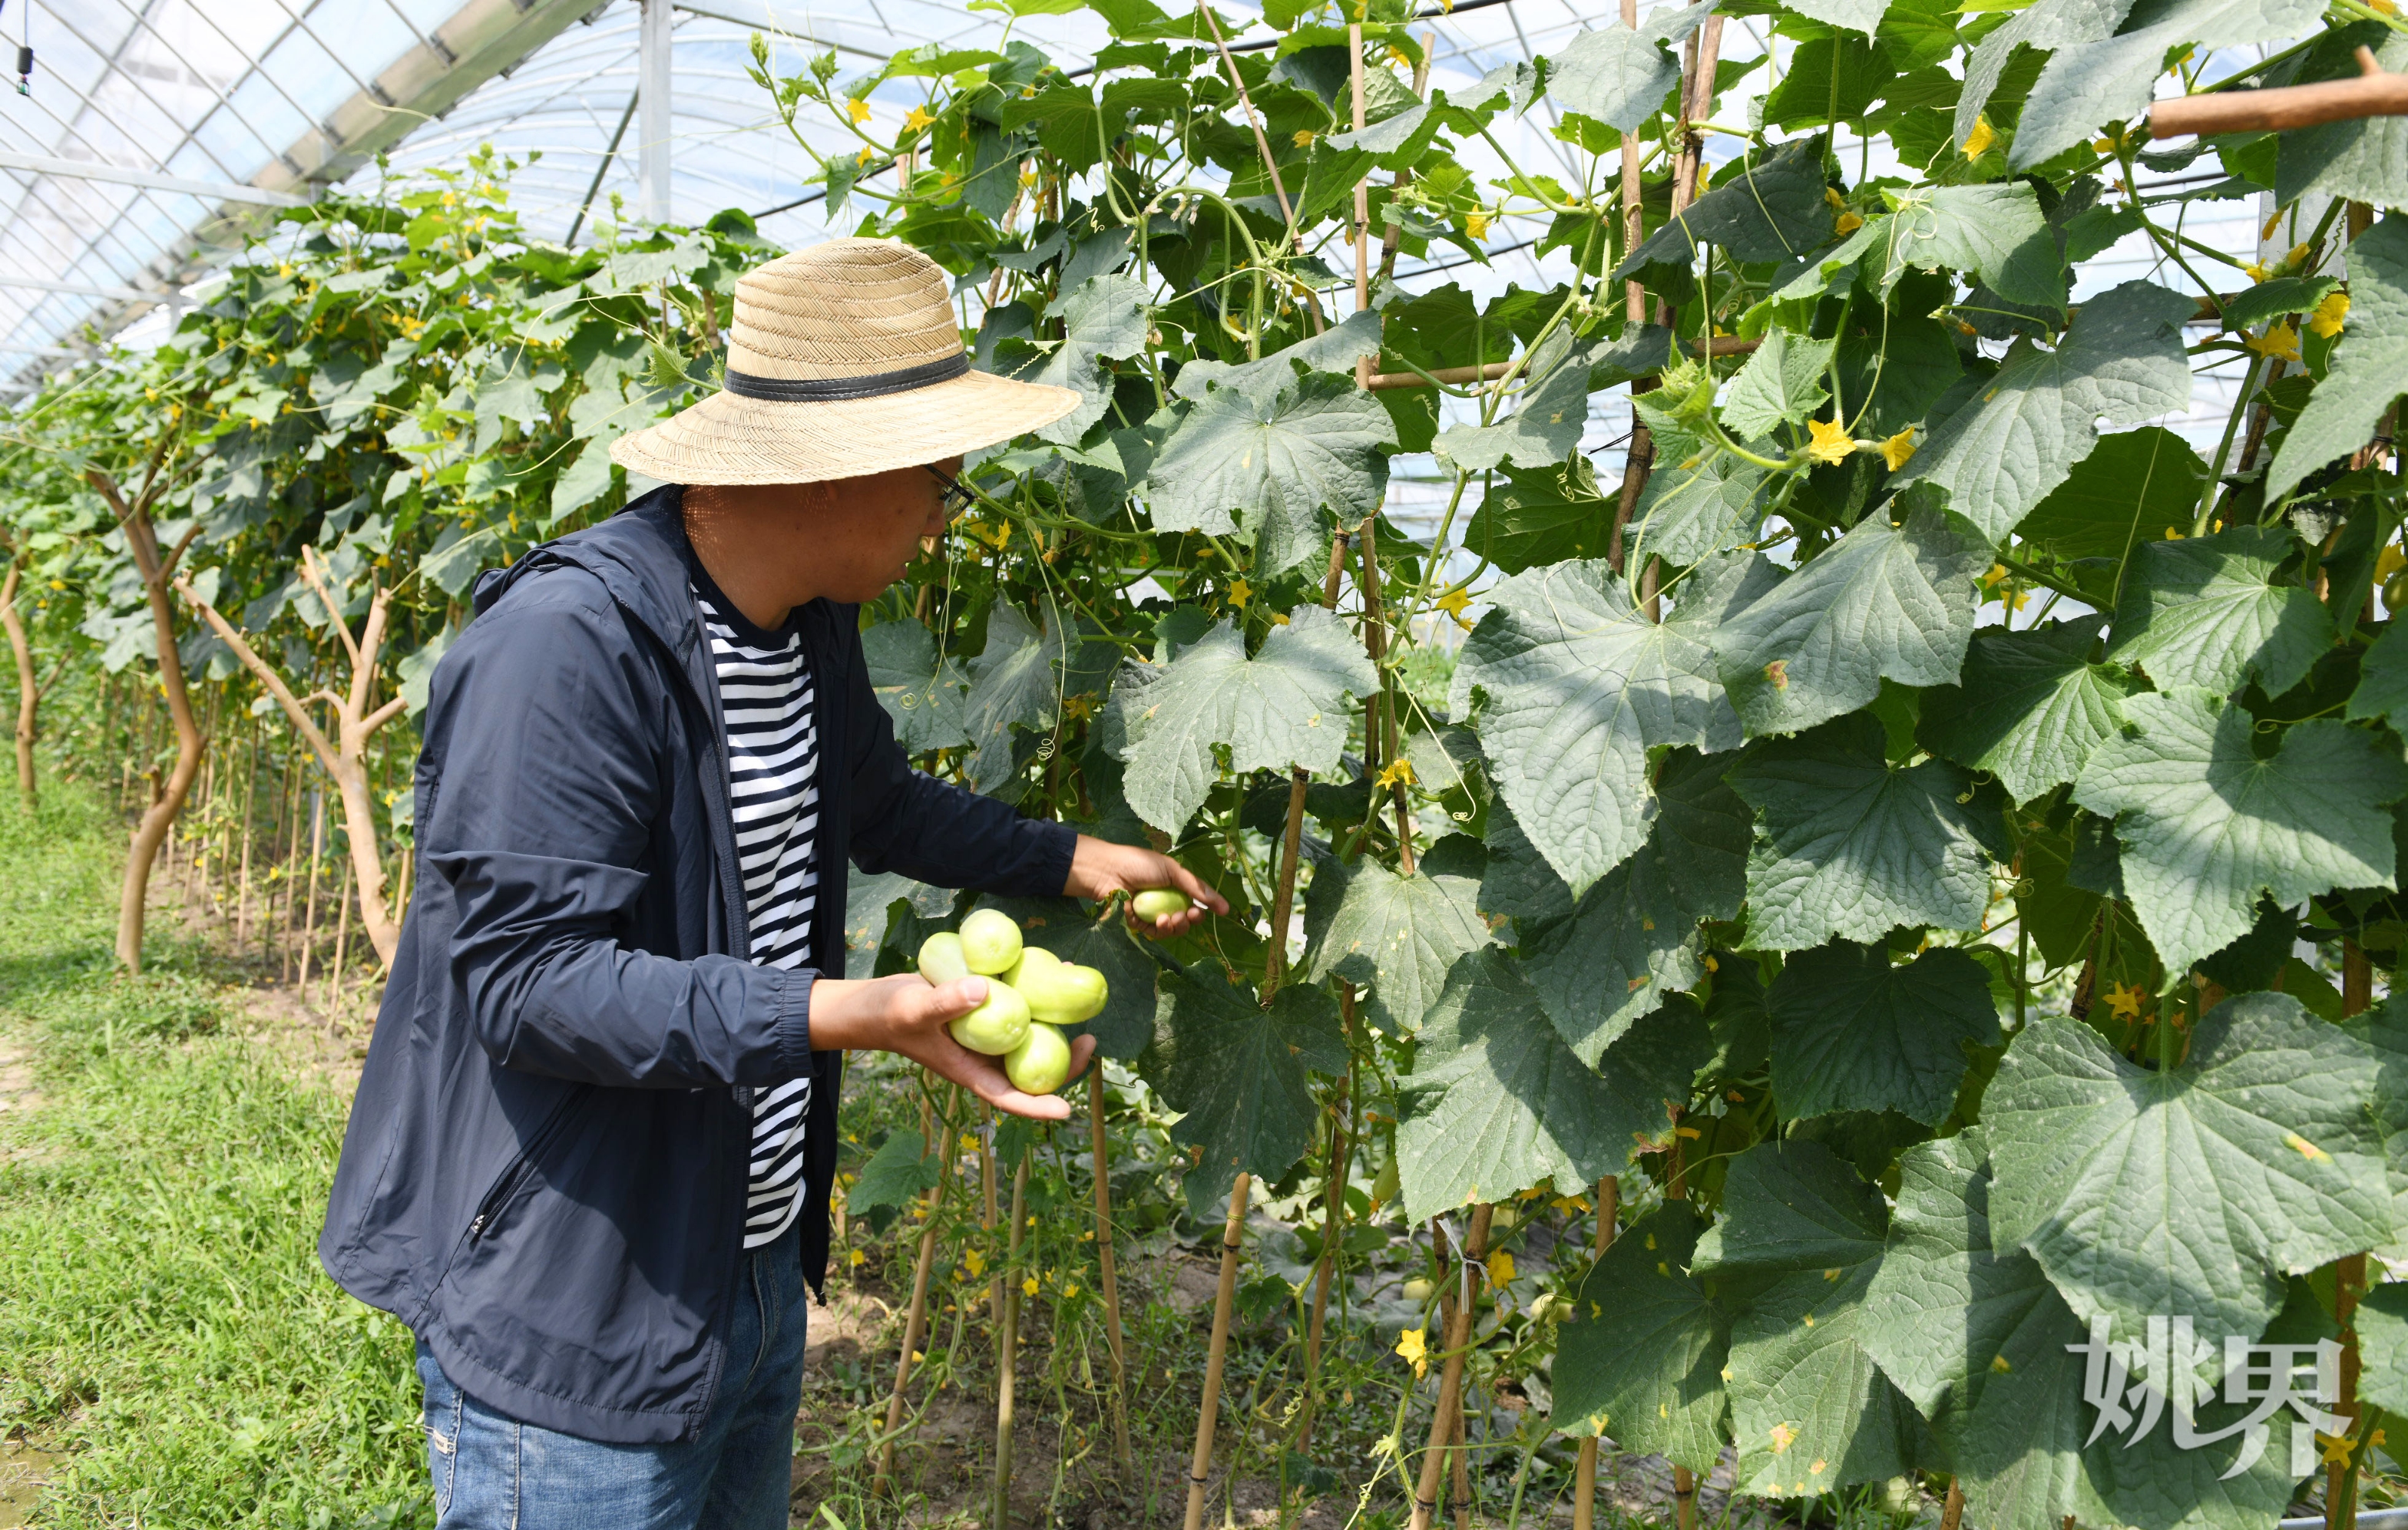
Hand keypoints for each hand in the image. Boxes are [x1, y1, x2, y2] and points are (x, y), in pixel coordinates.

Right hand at [808, 974, 1094, 1120]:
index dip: (1038, 1106)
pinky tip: (1048, 969)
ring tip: (1079, 996)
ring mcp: (986, 1036)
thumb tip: (984, 992)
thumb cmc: (889, 1015)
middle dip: (1065, 1062)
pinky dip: (1034, 995)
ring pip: (1029, 1037)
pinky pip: (1017, 1009)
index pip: (1008, 1098)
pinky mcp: (985, 1012)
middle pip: (1031, 1068)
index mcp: (969, 1071)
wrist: (875, 1002)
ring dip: (1055, 1021)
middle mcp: (984, 1057)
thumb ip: (946, 1002)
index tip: (1067, 1110)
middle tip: (1090, 1039)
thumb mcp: (914, 1009)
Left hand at [1063, 834, 1227, 937]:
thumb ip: (1196, 888)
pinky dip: (1159, 929)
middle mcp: (1164, 901)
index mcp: (1174, 886)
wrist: (1107, 872)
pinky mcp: (1137, 924)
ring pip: (1172, 929)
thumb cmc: (1138, 864)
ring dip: (1176, 926)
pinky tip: (1158, 921)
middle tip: (1189, 915)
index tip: (1211, 911)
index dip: (1204, 908)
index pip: (1195, 901)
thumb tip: (1224, 907)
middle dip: (1190, 920)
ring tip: (1169, 918)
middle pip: (1185, 919)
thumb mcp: (1172, 871)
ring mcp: (1151, 913)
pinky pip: (1154, 933)